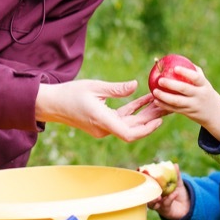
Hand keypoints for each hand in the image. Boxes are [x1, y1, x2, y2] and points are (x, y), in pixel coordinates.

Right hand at [35, 79, 165, 141]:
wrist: (51, 104)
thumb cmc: (70, 93)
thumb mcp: (94, 86)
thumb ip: (116, 88)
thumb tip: (135, 85)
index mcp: (102, 121)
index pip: (129, 134)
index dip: (147, 129)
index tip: (159, 120)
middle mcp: (104, 128)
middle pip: (133, 128)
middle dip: (151, 118)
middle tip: (167, 105)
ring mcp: (103, 127)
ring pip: (128, 123)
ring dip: (143, 114)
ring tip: (160, 101)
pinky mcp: (101, 122)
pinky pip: (121, 119)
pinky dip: (132, 111)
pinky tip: (144, 100)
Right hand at [146, 162, 190, 219]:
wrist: (187, 206)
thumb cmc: (178, 193)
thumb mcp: (177, 183)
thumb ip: (176, 175)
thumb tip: (175, 164)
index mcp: (154, 188)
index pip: (144, 183)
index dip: (141, 177)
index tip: (140, 170)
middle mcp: (153, 197)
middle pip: (144, 194)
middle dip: (145, 190)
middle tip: (148, 184)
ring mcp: (157, 205)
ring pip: (151, 204)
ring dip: (154, 200)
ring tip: (159, 196)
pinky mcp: (164, 210)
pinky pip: (165, 205)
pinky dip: (169, 199)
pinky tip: (174, 193)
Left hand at [149, 62, 219, 141]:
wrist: (214, 113)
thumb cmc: (204, 91)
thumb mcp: (204, 82)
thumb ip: (193, 70)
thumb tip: (177, 58)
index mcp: (204, 85)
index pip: (196, 77)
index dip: (185, 72)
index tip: (174, 68)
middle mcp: (199, 95)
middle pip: (185, 89)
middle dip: (171, 84)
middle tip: (159, 80)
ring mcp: (193, 105)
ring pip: (177, 101)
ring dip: (164, 97)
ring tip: (154, 91)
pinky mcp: (188, 113)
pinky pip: (174, 109)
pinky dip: (164, 105)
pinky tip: (155, 100)